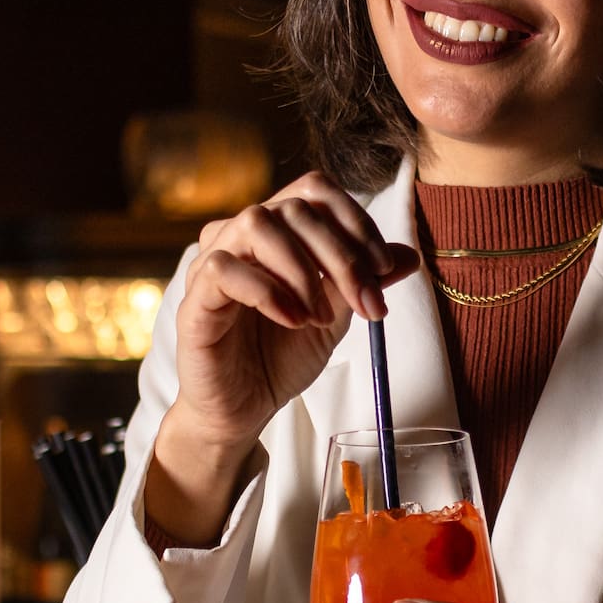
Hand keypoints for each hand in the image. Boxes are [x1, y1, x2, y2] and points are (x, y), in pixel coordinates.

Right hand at [148, 175, 419, 545]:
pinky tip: (292, 321)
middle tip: (367, 303)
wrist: (244, 410)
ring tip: (321, 316)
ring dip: (302, 269)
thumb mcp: (336, 316)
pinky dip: (268, 291)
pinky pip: (223, 269)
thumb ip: (363, 282)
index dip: (355, 221)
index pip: (314, 192)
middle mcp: (239, 237)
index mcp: (275, 232)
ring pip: (256, 224)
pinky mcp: (193, 299)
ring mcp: (211, 263)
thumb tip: (409, 256)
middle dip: (342, 256)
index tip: (385, 269)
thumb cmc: (280, 359)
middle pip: (293, 208)